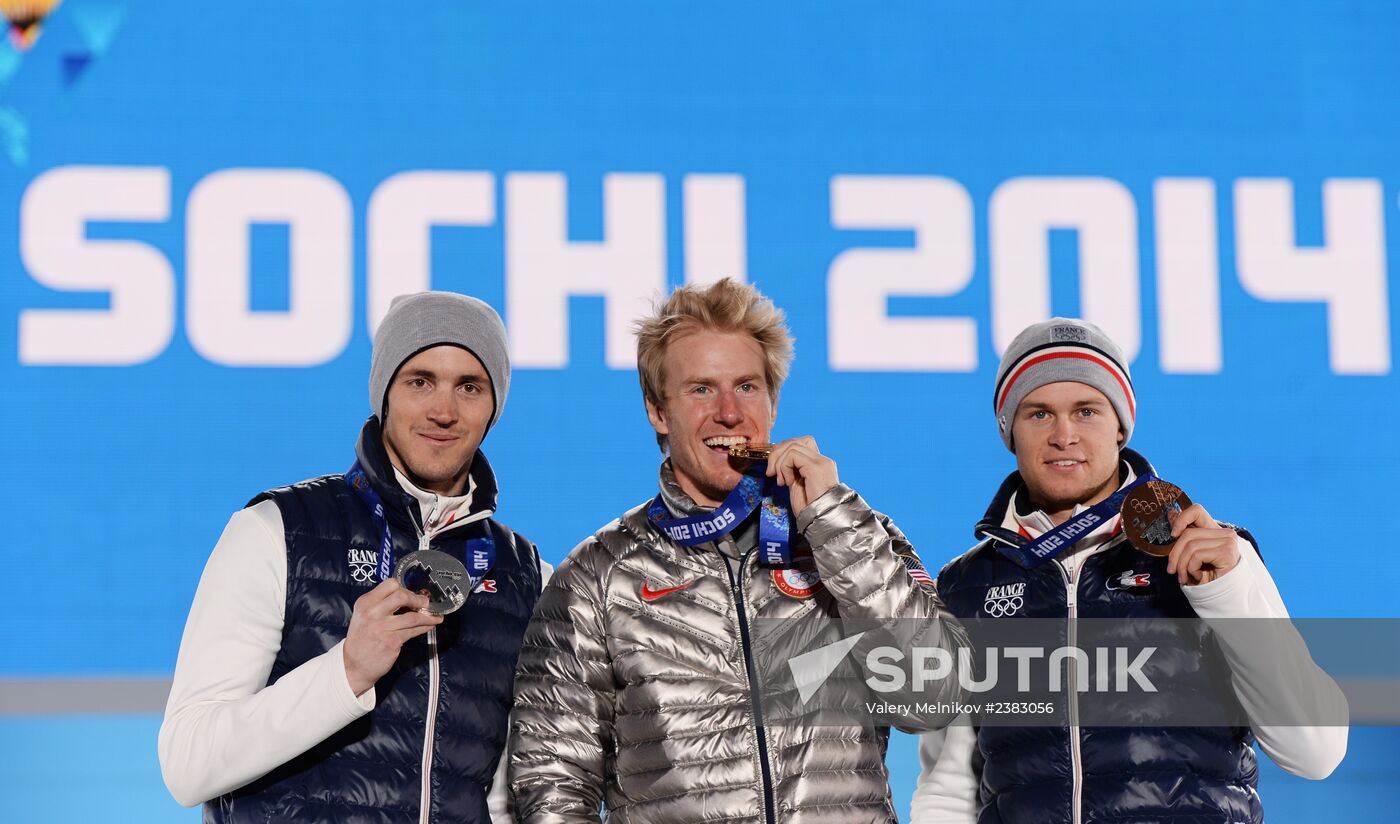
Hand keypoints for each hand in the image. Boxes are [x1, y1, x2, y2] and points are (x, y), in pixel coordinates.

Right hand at [343, 578, 441, 695]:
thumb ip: (380, 605)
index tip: (412, 593)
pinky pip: (413, 631)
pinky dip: (425, 627)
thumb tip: (407, 597)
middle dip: (418, 599)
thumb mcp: (363, 616)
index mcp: (365, 603)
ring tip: (434, 616)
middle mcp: (372, 613)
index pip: (390, 584)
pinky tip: (430, 625)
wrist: (353, 665)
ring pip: (412, 616)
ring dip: (427, 616)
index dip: (405, 588)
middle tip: (425, 603)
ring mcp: (382, 627)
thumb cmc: (361, 640)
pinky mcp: (392, 641)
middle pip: (402, 595)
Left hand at [765, 435, 838, 514]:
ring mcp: (821, 463)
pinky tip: (787, 482)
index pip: (801, 444)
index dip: (783, 451)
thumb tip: (777, 461)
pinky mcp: (816, 468)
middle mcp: (823, 461)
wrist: (823, 522)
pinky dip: (784, 467)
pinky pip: (793, 455)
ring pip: (792, 446)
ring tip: (780, 481)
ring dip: (779, 463)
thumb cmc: (811, 510)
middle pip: (795, 441)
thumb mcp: (797, 486)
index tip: (774, 468)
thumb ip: (791, 471)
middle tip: (771, 473)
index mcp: (820, 465)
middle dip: (777, 454)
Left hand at [1166, 503, 1240, 585]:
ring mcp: (1228, 541)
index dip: (1181, 518)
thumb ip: (1184, 536)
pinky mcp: (1227, 552)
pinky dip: (1191, 569)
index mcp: (1214, 530)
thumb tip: (1171, 514)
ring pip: (1190, 546)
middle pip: (1187, 534)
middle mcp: (1224, 533)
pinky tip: (1198, 577)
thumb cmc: (1206, 576)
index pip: (1196, 510)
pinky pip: (1197, 555)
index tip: (1172, 534)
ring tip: (1185, 577)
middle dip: (1175, 555)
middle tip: (1172, 570)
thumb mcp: (1190, 554)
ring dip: (1182, 566)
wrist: (1223, 596)